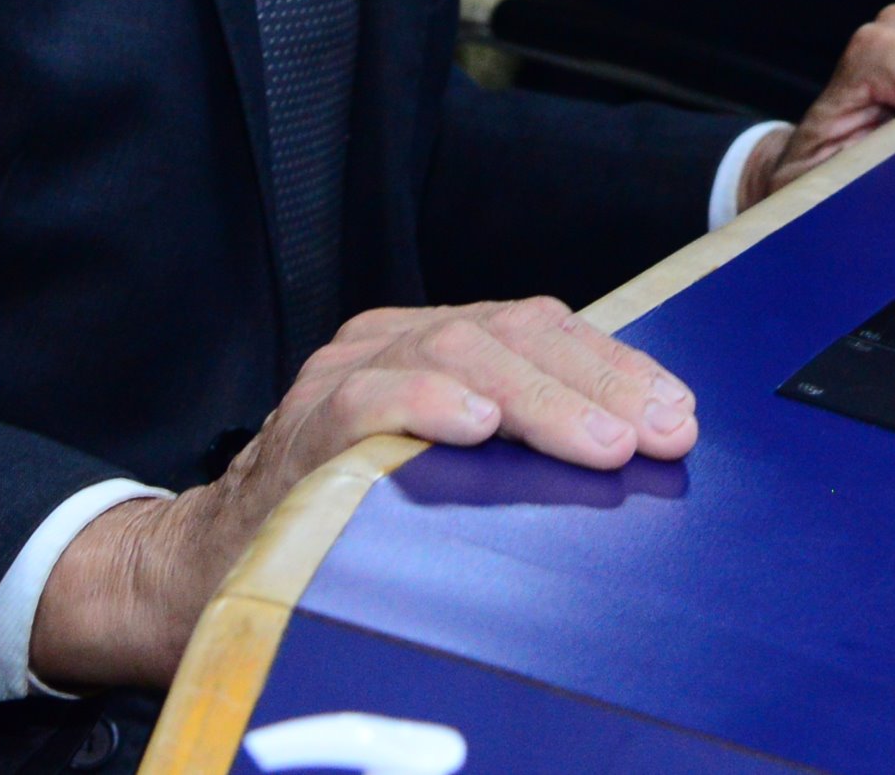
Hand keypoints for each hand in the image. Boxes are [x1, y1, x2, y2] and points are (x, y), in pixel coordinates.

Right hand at [29, 297, 694, 691]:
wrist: (216, 567)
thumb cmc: (347, 519)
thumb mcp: (444, 471)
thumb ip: (516, 447)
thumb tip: (635, 456)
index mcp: (434, 342)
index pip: (540, 328)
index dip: (615, 366)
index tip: (678, 418)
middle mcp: (392, 341)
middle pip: (510, 333)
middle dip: (596, 382)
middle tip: (653, 436)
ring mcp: (343, 376)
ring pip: (454, 350)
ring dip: (538, 398)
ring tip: (597, 441)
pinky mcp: (301, 427)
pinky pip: (366, 398)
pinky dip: (425, 403)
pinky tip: (474, 426)